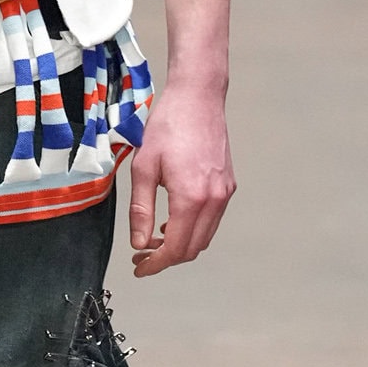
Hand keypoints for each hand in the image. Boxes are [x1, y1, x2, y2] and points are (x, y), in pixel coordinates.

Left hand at [127, 80, 234, 275]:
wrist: (198, 98)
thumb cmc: (168, 126)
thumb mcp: (143, 168)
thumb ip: (140, 209)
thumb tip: (139, 242)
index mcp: (191, 198)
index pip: (175, 248)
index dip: (155, 264)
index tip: (139, 267)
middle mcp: (214, 200)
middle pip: (192, 248)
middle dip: (166, 258)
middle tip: (142, 254)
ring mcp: (224, 193)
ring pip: (204, 237)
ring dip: (180, 244)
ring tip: (154, 237)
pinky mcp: (228, 186)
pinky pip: (212, 220)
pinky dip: (193, 229)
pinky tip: (172, 219)